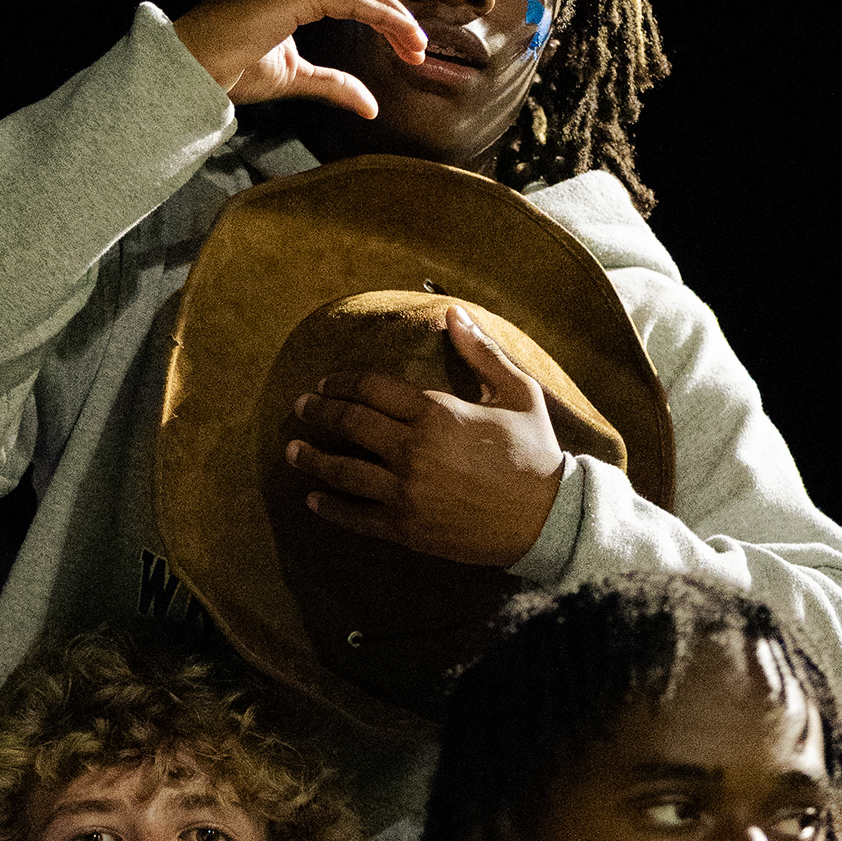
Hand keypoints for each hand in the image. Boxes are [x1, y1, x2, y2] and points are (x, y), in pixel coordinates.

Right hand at [173, 0, 427, 114]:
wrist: (189, 69)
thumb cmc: (229, 69)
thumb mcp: (293, 75)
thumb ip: (334, 84)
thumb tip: (370, 106)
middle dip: (393, 6)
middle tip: (420, 39)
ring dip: (393, 17)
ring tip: (416, 46)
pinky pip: (350, 0)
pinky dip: (380, 18)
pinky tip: (399, 35)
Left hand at [286, 307, 565, 566]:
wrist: (549, 519)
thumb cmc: (535, 451)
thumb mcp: (517, 392)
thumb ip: (481, 352)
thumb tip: (452, 313)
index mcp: (436, 412)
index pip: (371, 389)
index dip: (342, 382)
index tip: (326, 383)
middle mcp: (413, 449)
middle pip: (350, 423)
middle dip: (319, 412)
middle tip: (300, 407)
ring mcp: (407, 491)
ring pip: (344, 471)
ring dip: (312, 459)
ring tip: (292, 452)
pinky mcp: (408, 527)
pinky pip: (358, 517)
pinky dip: (332, 509)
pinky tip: (313, 501)